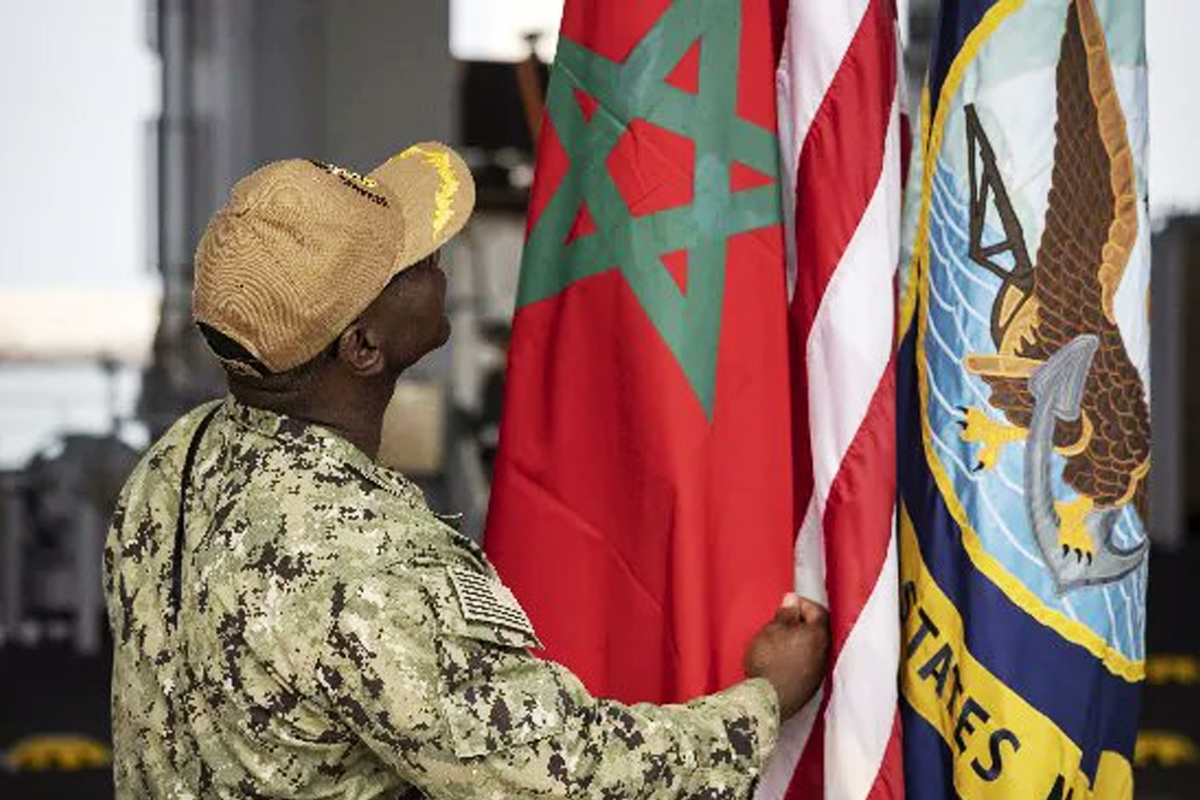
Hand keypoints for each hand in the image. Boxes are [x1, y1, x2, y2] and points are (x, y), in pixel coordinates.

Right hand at [743, 593, 829, 718]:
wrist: (767, 700)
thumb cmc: (768, 661)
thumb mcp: (772, 629)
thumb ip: (786, 614)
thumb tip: (792, 602)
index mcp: (818, 634)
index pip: (818, 611)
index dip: (803, 604)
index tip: (789, 604)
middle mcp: (824, 653)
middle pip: (818, 630)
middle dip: (802, 623)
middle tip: (783, 621)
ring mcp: (819, 672)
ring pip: (814, 648)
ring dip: (800, 641)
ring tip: (780, 641)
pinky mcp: (810, 687)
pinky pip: (808, 665)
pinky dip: (798, 658)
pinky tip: (782, 660)